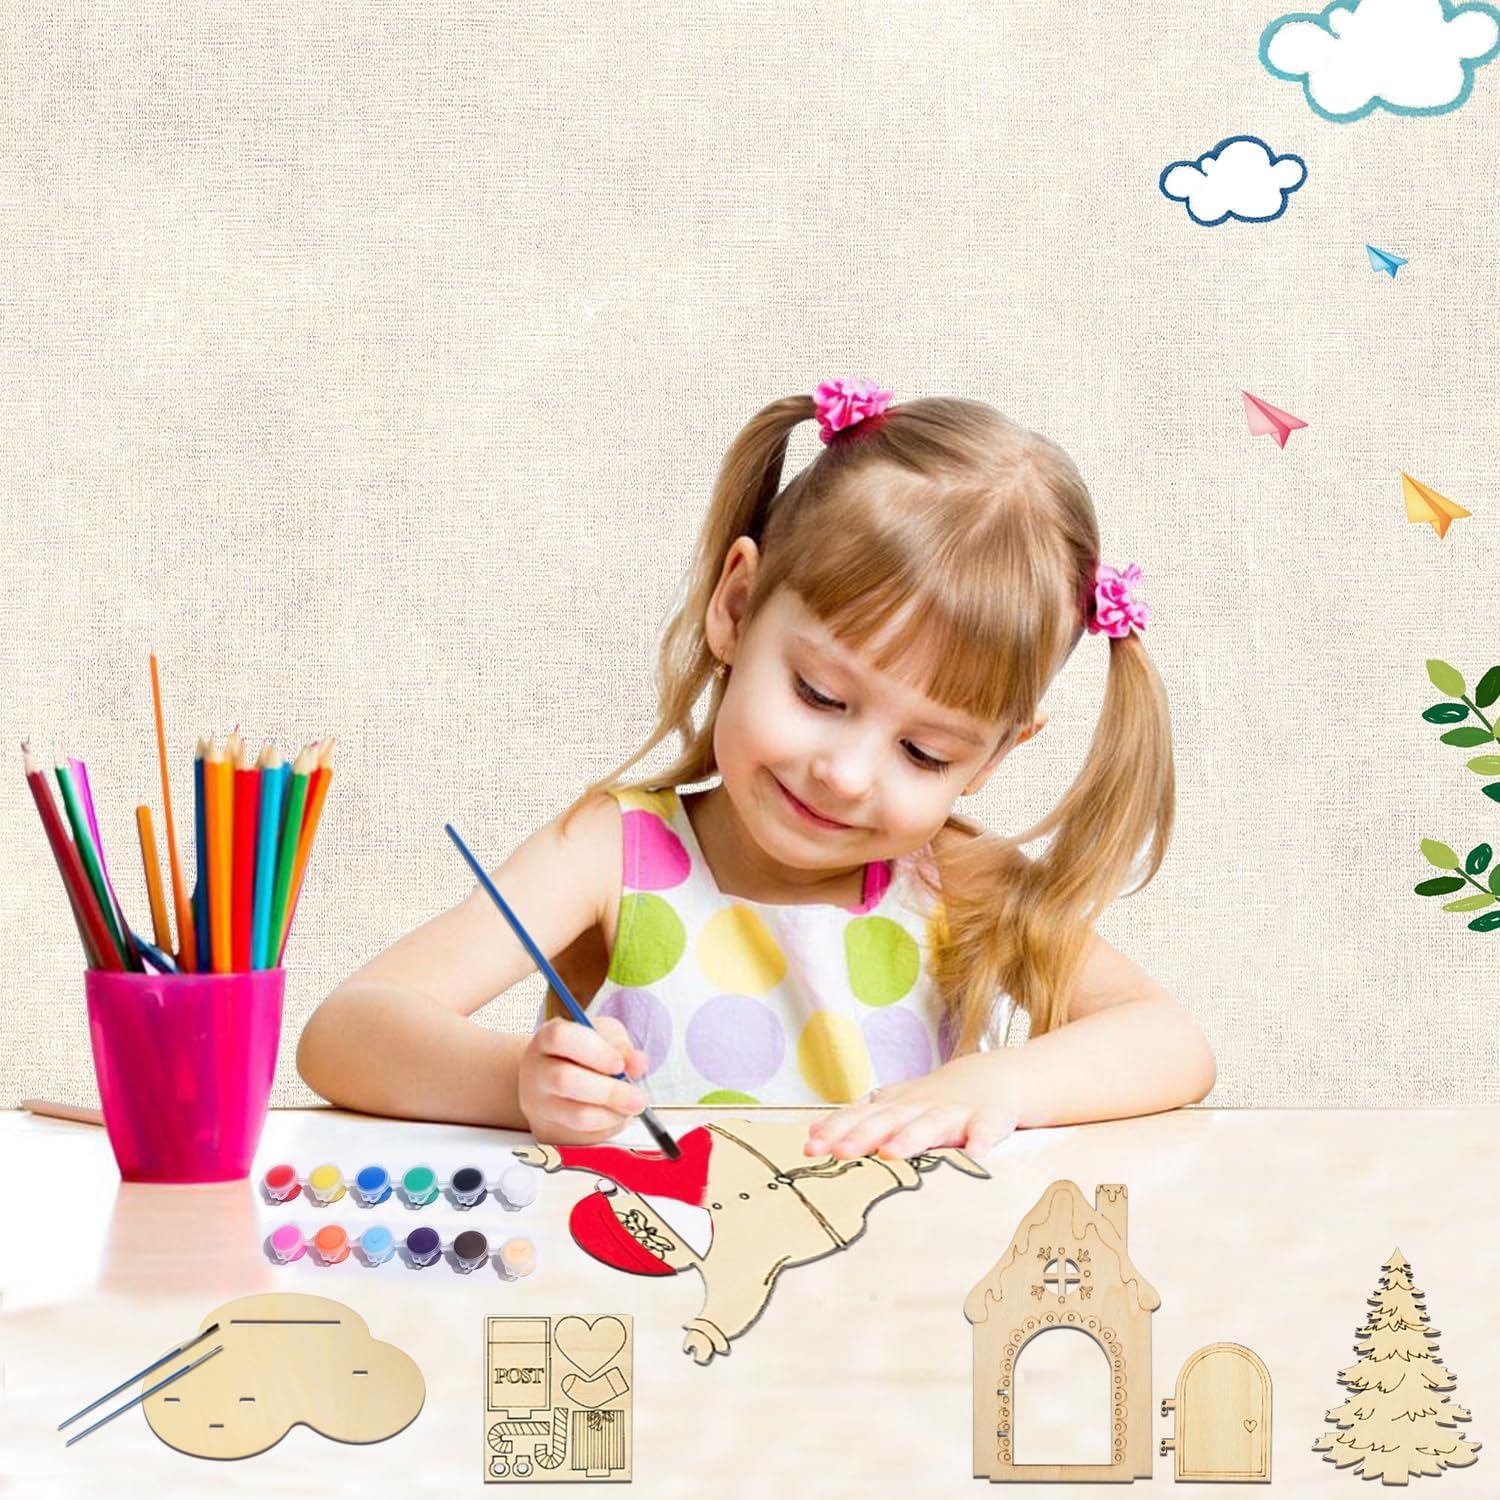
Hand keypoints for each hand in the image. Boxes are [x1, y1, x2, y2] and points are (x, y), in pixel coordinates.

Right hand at [518, 1016, 648, 1144]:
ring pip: (577, 1116)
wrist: (550, 1081)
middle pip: (565, 1081)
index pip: (562, 1038)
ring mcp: (538, 1106)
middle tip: (638, 1099)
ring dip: (613, 1115)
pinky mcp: (547, 1133)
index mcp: (547, 1039)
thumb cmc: (581, 1053)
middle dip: (610, 1092)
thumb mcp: (602, 1036)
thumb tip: (638, 1063)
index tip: (620, 1064)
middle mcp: (535, 1072)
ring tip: (630, 1108)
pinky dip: (607, 1129)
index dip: (595, 1052)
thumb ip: (620, 1045)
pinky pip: (583, 1138)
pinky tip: (613, 1117)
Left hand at [803, 1052, 1020, 1160]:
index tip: (810, 1148)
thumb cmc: (931, 1099)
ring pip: (929, 1125)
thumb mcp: (893, 1104)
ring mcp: (952, 1113)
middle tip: (841, 1152)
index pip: (859, 1117)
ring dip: (910, 1139)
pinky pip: (985, 1131)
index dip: (834, 1131)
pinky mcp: (987, 1119)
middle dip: (863, 1135)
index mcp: (894, 1107)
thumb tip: (812, 1133)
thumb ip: (856, 1118)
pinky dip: (982, 1141)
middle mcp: (918, 1108)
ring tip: (892, 1153)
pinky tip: (976, 1154)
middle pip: (887, 1120)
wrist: (990, 1077)